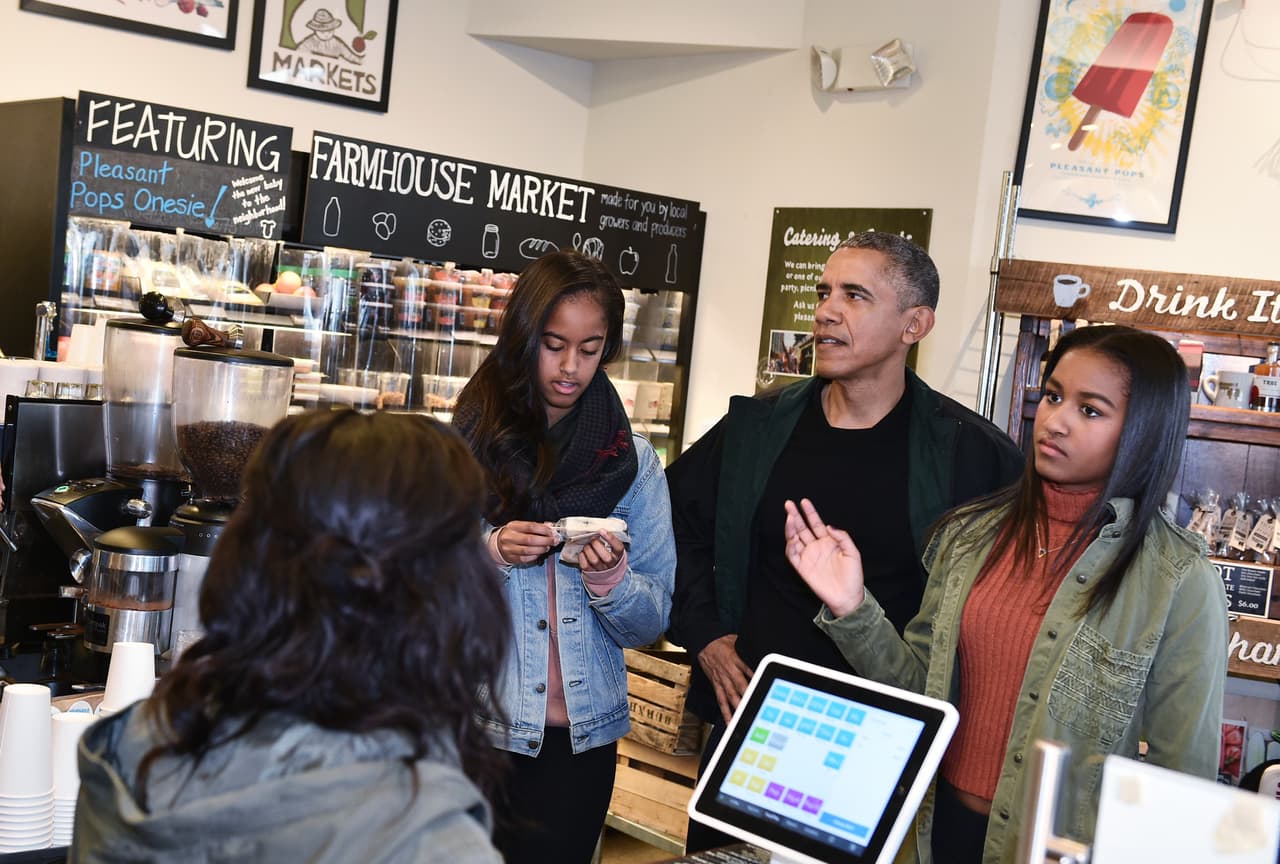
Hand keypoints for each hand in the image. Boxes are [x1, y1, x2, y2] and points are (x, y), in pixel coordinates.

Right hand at [495, 521, 557, 564]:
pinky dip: (535, 556)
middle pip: (530, 539)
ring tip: (547, 547)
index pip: (530, 526)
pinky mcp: (511, 558)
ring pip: (528, 550)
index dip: (543, 530)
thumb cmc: (513, 534)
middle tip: (554, 541)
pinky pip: (525, 559)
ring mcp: (509, 549)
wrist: (498, 544)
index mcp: (513, 526)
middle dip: (545, 540)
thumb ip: (536, 526)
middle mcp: (510, 537)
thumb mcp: (522, 526)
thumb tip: (550, 526)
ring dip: (541, 549)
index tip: (552, 532)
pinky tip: (539, 553)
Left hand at [579, 530, 623, 572]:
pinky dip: (582, 557)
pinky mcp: (591, 572)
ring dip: (588, 550)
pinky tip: (583, 553)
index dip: (611, 539)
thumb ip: (608, 539)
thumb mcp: (612, 546)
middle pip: (606, 557)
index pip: (618, 547)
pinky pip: (585, 565)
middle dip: (596, 545)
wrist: (606, 571)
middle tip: (592, 539)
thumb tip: (598, 529)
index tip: (602, 530)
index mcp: (618, 555)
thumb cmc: (608, 553)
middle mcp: (611, 563)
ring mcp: (601, 569)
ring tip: (587, 545)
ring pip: (594, 560)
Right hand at [698, 635, 753, 725]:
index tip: (763, 687)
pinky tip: (730, 721)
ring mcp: (722, 680)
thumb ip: (748, 648)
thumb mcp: (738, 640)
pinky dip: (725, 712)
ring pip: (731, 697)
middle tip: (755, 708)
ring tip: (743, 720)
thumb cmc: (721, 641)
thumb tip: (761, 649)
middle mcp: (729, 672)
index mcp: (736, 659)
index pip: (748, 670)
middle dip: (747, 697)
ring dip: (737, 709)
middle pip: (740, 686)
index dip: (756, 679)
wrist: (704, 642)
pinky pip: (721, 700)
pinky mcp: (716, 685)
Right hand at [784, 498, 864, 617]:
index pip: (816, 524)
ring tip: (789, 517)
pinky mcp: (802, 568)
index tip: (804, 501)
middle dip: (795, 516)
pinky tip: (791, 536)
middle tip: (789, 504)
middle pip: (802, 528)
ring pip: (795, 538)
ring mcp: (808, 557)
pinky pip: (793, 554)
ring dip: (791, 528)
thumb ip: (842, 537)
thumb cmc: (853, 576)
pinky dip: (790, 545)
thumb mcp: (853, 553)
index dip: (810, 512)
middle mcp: (816, 547)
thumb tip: (828, 526)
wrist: (848, 596)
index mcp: (828, 542)